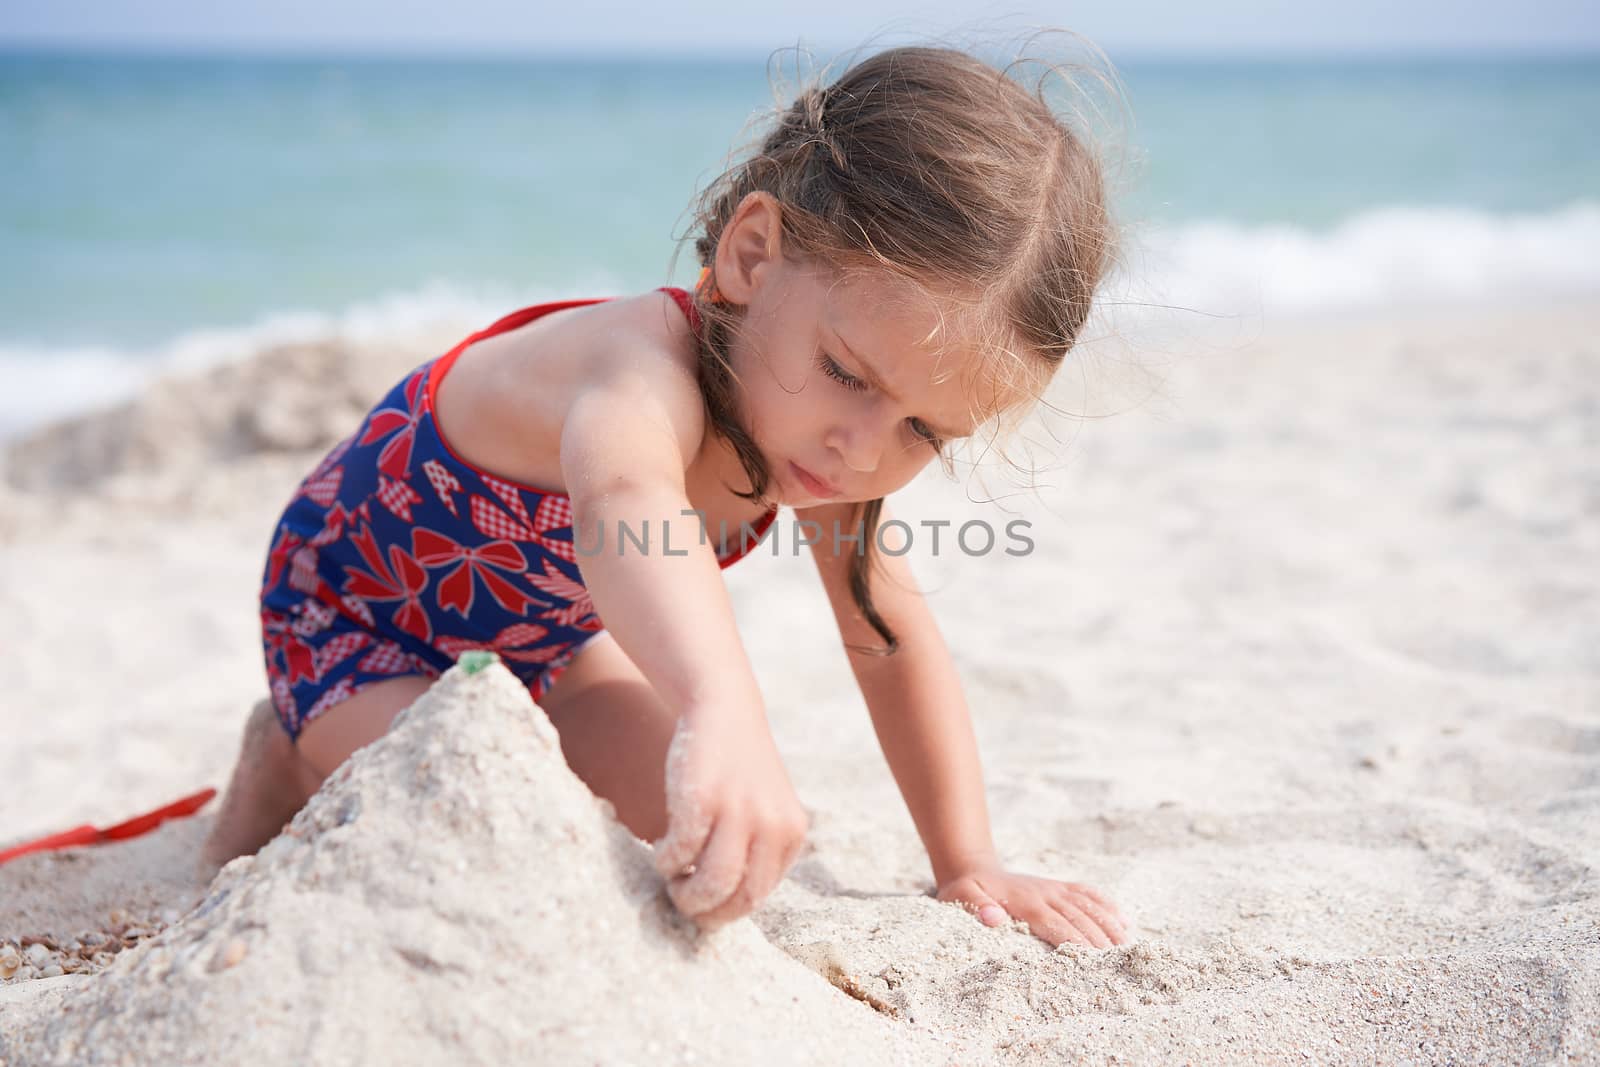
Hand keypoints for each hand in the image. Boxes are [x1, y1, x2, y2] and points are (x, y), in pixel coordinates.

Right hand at [651, 701, 808, 930]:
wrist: (724, 708)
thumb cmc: (739, 768)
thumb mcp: (766, 808)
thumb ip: (758, 849)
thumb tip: (728, 904)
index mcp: (791, 832)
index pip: (759, 895)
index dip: (726, 911)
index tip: (705, 909)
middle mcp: (772, 825)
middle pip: (740, 898)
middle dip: (707, 912)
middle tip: (684, 903)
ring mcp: (738, 811)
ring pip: (713, 884)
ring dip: (686, 895)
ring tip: (673, 883)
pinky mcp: (702, 799)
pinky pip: (680, 852)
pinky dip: (666, 861)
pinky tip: (662, 850)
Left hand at [937, 866, 1128, 948]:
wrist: (973, 868)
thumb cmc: (966, 890)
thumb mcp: (960, 897)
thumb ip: (976, 907)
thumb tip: (993, 918)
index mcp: (1025, 902)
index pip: (1056, 925)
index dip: (1076, 943)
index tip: (1094, 962)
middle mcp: (1045, 893)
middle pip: (1079, 918)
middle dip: (1101, 941)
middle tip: (1121, 964)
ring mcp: (1054, 888)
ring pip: (1089, 906)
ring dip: (1110, 925)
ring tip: (1129, 948)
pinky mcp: (1058, 886)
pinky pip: (1088, 892)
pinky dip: (1107, 905)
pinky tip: (1124, 921)